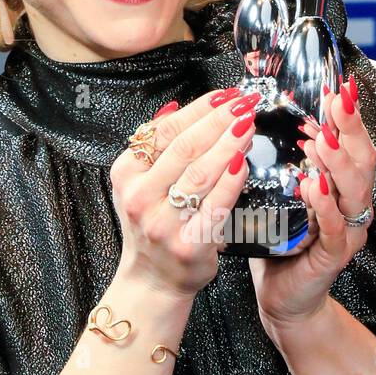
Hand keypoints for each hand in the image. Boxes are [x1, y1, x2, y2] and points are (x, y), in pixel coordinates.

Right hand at [110, 86, 256, 301]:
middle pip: (184, 147)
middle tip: (244, 102)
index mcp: (126, 174)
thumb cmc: (153, 224)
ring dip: (229, 143)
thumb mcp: (139, 183)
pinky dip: (231, 180)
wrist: (153, 279)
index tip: (225, 95)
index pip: (164, 130)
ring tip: (249, 124)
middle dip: (219, 120)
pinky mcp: (189, 244)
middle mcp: (140, 197)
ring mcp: (163, 222)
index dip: (199, 108)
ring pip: (201, 173)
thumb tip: (177, 106)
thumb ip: (155, 146)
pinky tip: (244, 161)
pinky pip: (215, 205)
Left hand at [249, 75, 375, 338]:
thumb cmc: (278, 242)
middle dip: (350, 128)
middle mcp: (351, 205)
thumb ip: (277, 160)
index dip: (348, 115)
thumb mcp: (277, 193)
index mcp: (341, 186)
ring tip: (321, 141)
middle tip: (336, 101)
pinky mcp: (333, 256)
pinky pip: (335, 229)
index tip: (338, 86)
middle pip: (364, 160)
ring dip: (338, 163)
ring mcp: (346, 231)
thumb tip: (251, 115)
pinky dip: (325, 207)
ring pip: (355, 191)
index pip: (353, 143)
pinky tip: (313, 187)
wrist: (283, 298)